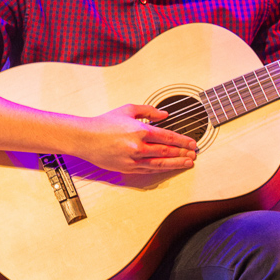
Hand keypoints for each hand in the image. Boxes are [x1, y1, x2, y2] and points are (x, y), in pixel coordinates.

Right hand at [73, 104, 196, 174]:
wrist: (85, 138)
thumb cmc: (104, 123)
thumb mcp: (128, 109)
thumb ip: (149, 111)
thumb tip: (165, 115)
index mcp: (140, 130)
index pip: (168, 136)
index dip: (182, 141)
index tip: (192, 143)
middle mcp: (138, 146)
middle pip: (167, 151)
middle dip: (182, 153)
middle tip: (193, 154)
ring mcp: (133, 159)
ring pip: (160, 163)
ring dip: (176, 163)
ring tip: (187, 163)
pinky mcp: (127, 168)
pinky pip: (148, 169)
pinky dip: (161, 168)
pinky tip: (168, 167)